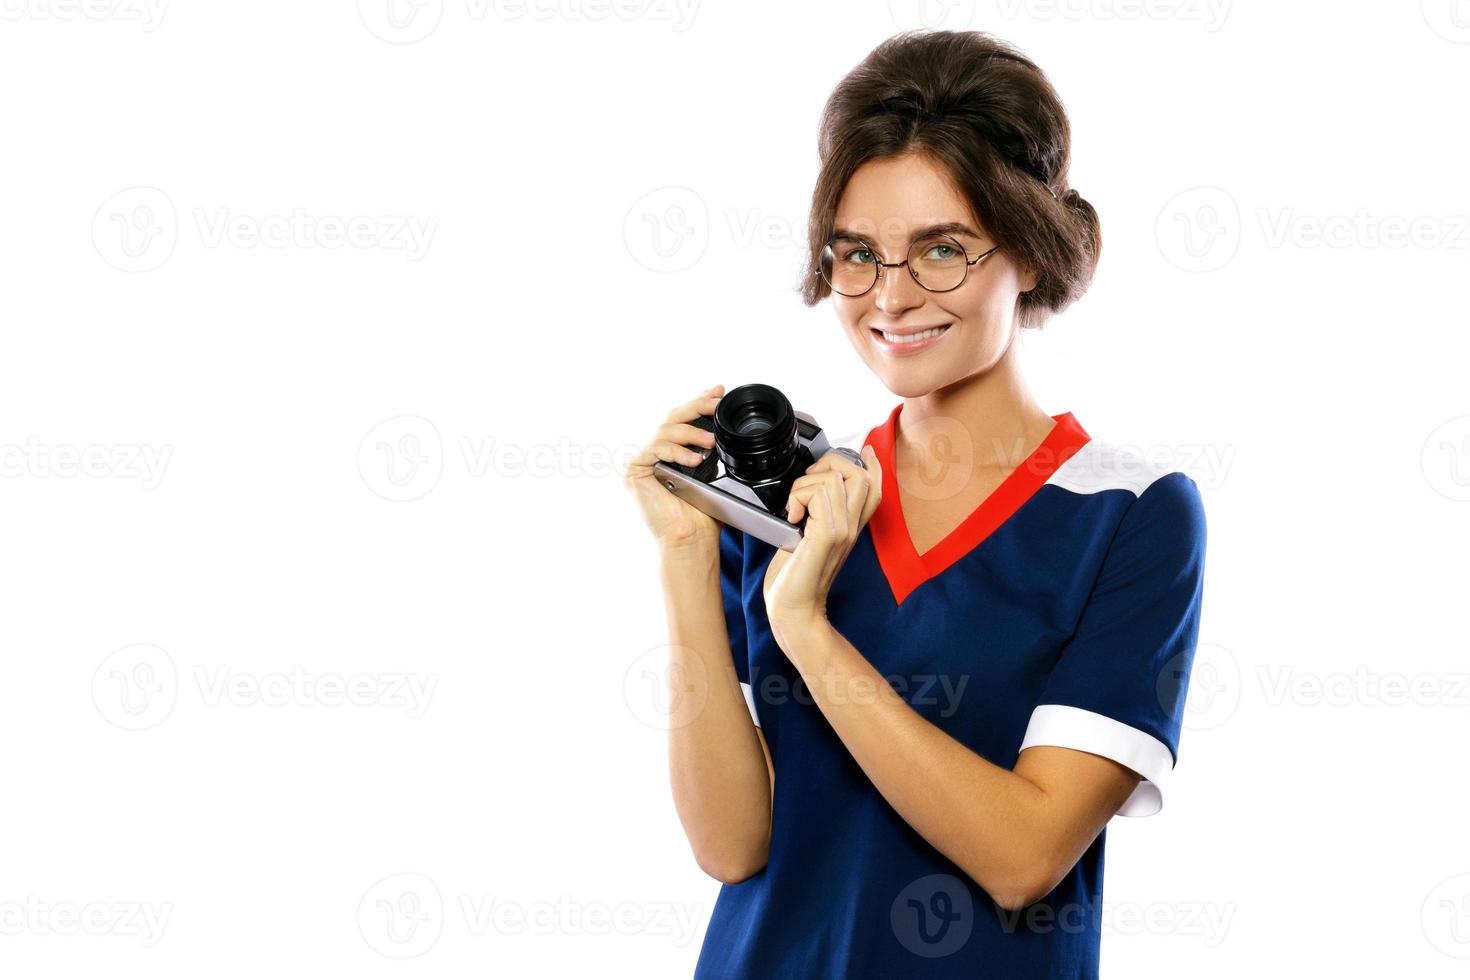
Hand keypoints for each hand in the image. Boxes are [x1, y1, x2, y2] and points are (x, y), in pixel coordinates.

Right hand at [622, 384, 725, 552]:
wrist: (692, 538)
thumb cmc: (703, 512)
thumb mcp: (714, 470)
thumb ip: (712, 444)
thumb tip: (721, 419)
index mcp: (670, 450)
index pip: (682, 419)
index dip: (698, 401)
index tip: (718, 391)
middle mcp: (653, 453)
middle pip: (672, 418)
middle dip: (697, 407)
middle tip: (716, 403)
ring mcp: (642, 460)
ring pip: (664, 430)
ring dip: (690, 431)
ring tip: (711, 441)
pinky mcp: (634, 471)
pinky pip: (653, 448)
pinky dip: (675, 451)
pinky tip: (693, 459)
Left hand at [762, 443, 882, 638]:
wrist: (794, 610)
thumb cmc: (794, 579)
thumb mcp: (805, 539)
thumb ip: (813, 517)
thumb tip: (803, 494)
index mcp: (849, 526)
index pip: (874, 488)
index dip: (872, 464)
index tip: (866, 449)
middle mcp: (852, 527)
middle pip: (862, 474)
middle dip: (830, 463)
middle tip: (805, 484)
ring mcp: (843, 530)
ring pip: (836, 478)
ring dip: (804, 484)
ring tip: (795, 506)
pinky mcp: (829, 535)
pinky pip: (820, 493)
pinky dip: (798, 496)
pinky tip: (792, 517)